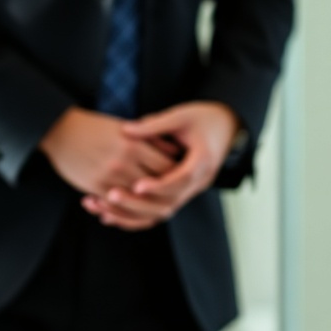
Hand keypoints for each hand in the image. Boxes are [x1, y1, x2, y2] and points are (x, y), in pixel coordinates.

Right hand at [37, 107, 179, 213]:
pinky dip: (124, 206)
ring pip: (136, 199)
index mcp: (135, 144)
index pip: (166, 167)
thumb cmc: (95, 127)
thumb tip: (175, 152)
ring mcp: (109, 176)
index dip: (176, 174)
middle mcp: (124, 162)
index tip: (180, 176)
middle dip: (164, 191)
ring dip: (144, 202)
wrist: (61, 131)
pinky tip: (127, 205)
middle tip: (170, 193)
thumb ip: (151, 139)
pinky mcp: (95, 186)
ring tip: (150, 201)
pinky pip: (115, 204)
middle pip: (155, 185)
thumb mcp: (126, 128)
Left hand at [88, 100, 240, 230]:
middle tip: (111, 195)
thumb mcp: (182, 115)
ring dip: (133, 213)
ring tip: (104, 208)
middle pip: (170, 202)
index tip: (136, 185)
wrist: (227, 127)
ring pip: (163, 212)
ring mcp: (191, 190)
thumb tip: (125, 130)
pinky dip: (136, 215)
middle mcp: (199, 181)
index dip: (158, 185)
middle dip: (139, 202)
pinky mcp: (182, 193)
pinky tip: (111, 215)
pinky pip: (159, 211)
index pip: (181, 179)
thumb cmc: (204, 118)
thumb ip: (155, 124)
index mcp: (203, 161)